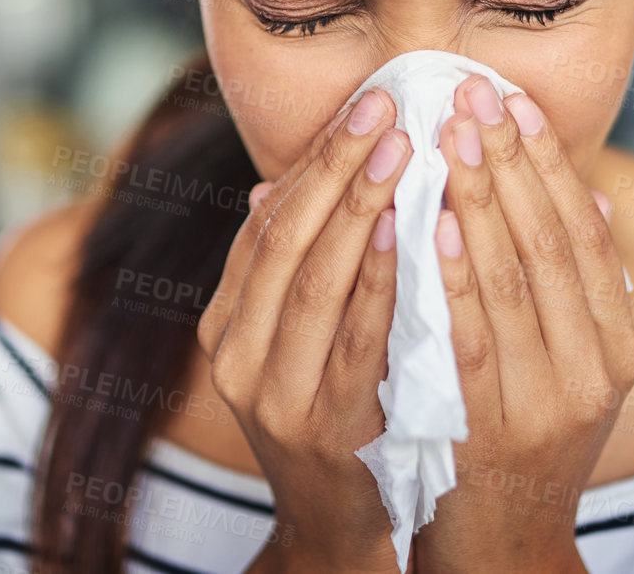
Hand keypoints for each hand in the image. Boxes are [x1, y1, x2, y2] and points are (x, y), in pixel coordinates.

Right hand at [199, 87, 413, 573]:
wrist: (336, 526)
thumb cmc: (329, 417)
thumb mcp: (292, 344)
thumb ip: (287, 272)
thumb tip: (274, 185)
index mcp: (224, 326)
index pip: (265, 225)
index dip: (311, 162)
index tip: (362, 107)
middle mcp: (235, 356)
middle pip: (284, 241)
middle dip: (334, 167)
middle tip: (385, 108)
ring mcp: (272, 394)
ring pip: (312, 281)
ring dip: (357, 208)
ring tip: (399, 150)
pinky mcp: (321, 426)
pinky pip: (354, 338)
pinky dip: (379, 278)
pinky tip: (408, 230)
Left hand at [409, 78, 633, 573]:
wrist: (502, 545)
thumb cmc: (525, 437)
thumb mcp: (570, 364)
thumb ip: (578, 287)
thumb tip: (599, 195)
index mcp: (617, 346)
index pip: (585, 233)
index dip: (549, 163)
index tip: (512, 101)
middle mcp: (594, 370)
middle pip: (552, 244)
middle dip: (509, 161)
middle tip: (470, 92)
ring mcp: (546, 401)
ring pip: (514, 281)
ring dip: (480, 200)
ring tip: (450, 134)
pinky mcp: (492, 429)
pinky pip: (470, 337)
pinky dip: (454, 277)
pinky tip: (433, 224)